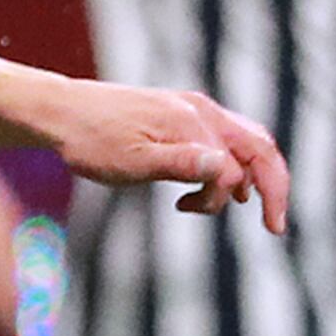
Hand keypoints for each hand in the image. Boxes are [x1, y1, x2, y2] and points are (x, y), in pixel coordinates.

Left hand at [39, 79, 290, 229]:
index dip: (220, 198)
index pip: (233, 169)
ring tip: (239, 205)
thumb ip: (181, 164)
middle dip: (274, 188)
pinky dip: (230, 164)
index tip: (187, 209)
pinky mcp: (180, 112)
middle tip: (275, 227)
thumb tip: (226, 170)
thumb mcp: (131, 161)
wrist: (59, 111)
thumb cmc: (90, 141)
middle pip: (261, 148)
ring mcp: (193, 108)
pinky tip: (216, 184)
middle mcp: (201, 110)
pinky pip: (224, 138)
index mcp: (193, 122)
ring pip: (246, 142)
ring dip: (251, 177)